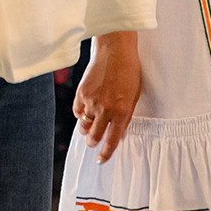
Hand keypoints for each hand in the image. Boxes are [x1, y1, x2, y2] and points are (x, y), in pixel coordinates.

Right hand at [74, 31, 140, 160]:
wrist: (115, 51)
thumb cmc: (129, 73)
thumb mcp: (134, 97)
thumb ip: (125, 117)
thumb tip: (117, 135)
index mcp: (122, 112)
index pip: (111, 142)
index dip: (105, 155)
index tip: (100, 160)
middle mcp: (106, 109)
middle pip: (94, 138)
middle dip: (93, 143)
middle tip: (94, 141)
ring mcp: (92, 102)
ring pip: (83, 127)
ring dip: (86, 129)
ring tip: (90, 125)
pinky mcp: (81, 93)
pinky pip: (77, 112)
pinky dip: (80, 114)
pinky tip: (86, 110)